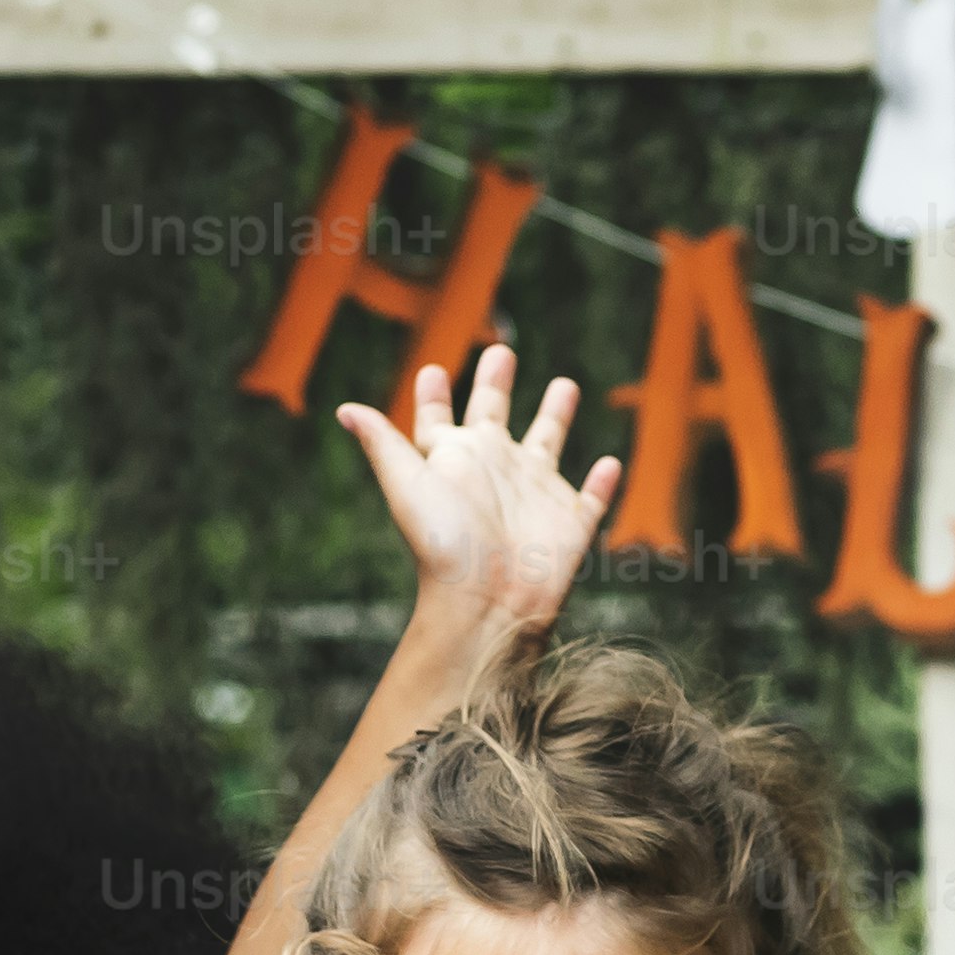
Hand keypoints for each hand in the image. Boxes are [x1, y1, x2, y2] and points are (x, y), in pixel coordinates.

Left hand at [348, 345, 615, 647]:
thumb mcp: (408, 484)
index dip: (434, 397)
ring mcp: (536, 495)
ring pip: (549, 444)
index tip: (431, 372)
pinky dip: (603, 481)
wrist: (490, 603)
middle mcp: (495, 471)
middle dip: (496, 384)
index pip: (440, 419)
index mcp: (456, 460)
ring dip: (557, 415)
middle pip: (496, 416)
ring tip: (564, 384)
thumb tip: (344, 409)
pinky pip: (593, 497)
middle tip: (500, 352)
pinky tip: (610, 462)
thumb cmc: (445, 545)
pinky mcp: (571, 522)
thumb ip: (383, 443)